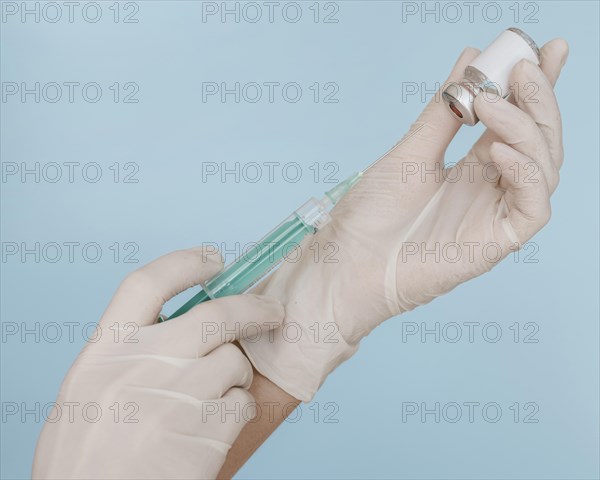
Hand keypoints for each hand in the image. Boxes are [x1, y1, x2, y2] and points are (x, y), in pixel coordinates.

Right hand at [32, 248, 283, 479]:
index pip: (147, 283)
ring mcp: (179, 396)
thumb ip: (127, 354)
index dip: (185, 263)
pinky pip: (242, 403)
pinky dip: (238, 409)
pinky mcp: (208, 431)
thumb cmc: (85, 458)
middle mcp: (144, 365)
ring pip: (235, 361)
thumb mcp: (88, 393)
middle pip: (216, 315)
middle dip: (253, 307)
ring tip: (215, 398)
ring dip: (235, 375)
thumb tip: (176, 328)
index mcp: (103, 352)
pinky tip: (216, 427)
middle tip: (272, 310)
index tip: (213, 259)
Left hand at [241, 39, 568, 400]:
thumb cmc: (370, 215)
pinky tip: (496, 150)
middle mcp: (490, 189)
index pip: (516, 122)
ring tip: (493, 102)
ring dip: (526, 129)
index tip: (546, 47)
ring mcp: (493, 216)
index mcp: (472, 168)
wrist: (345, 265)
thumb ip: (444, 111)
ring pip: (543, 168)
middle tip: (524, 64)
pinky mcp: (494, 245)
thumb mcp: (409, 153)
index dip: (537, 86)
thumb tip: (470, 59)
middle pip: (538, 141)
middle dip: (539, 99)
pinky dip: (524, 174)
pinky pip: (531, 208)